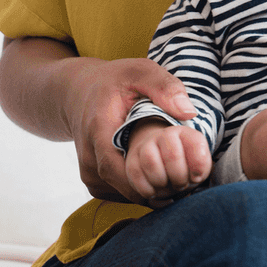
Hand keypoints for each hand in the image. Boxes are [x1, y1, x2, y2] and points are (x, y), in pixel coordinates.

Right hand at [61, 57, 195, 203]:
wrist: (78, 93)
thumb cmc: (113, 82)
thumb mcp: (139, 72)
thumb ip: (164, 87)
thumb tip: (188, 112)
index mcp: (98, 132)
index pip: (120, 170)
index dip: (150, 179)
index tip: (180, 176)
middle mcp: (88, 159)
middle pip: (126, 187)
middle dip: (158, 186)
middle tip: (186, 178)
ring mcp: (89, 173)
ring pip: (125, 194)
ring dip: (151, 188)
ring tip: (172, 172)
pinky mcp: (93, 182)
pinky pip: (120, 194)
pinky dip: (140, 187)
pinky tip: (155, 172)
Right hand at [125, 119, 211, 206]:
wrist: (159, 158)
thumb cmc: (183, 165)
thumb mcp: (198, 163)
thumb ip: (202, 167)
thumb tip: (195, 177)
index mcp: (185, 133)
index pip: (195, 144)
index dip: (199, 166)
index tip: (197, 177)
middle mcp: (164, 135)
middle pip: (172, 156)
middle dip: (179, 178)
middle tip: (181, 185)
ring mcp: (146, 146)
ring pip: (151, 163)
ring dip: (162, 182)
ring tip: (166, 186)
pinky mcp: (132, 160)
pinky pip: (137, 175)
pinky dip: (147, 189)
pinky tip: (154, 191)